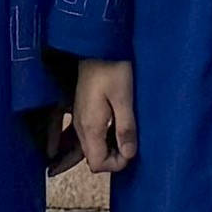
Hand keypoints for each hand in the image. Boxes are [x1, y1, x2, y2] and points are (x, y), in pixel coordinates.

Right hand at [68, 60, 135, 175]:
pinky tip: (114, 130)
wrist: (96, 47)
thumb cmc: (112, 69)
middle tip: (130, 143)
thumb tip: (129, 154)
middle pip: (92, 158)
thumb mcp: (124, 99)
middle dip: (113, 158)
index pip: (97, 164)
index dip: (116, 163)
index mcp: (90, 127)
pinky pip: (88, 136)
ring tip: (125, 138)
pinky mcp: (81, 111)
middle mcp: (80, 127)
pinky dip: (101, 139)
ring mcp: (79, 119)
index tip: (132, 150)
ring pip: (89, 148)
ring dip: (107, 149)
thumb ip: (125, 128)